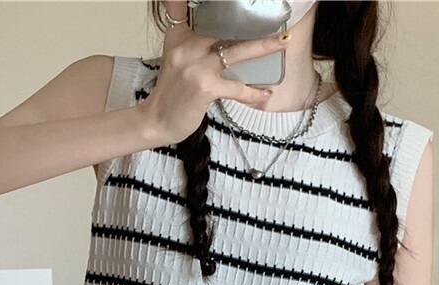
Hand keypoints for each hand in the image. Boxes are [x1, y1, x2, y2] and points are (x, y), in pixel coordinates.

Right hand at [139, 0, 288, 144]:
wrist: (156, 121)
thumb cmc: (172, 93)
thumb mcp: (178, 58)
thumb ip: (196, 43)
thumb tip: (226, 38)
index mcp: (181, 34)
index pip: (201, 10)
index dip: (225, 7)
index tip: (247, 5)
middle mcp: (187, 46)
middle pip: (226, 26)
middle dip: (253, 24)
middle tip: (277, 22)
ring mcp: (196, 67)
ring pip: (236, 52)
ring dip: (262, 47)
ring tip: (282, 42)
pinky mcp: (204, 87)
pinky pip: (236, 87)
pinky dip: (252, 92)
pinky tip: (265, 93)